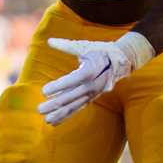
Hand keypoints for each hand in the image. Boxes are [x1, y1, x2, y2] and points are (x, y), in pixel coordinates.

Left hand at [38, 31, 154, 124]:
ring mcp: (93, 93)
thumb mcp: (85, 45)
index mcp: (93, 69)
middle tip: (40, 109)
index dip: (60, 86)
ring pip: (75, 105)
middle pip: (73, 96)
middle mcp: (94, 84)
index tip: (44, 91)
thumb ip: (67, 45)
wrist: (122, 60)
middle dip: (56, 104)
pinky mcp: (91, 98)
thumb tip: (49, 41)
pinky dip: (66, 115)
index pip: (75, 80)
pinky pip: (78, 108)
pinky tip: (54, 121)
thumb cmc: (101, 50)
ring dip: (60, 113)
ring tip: (46, 119)